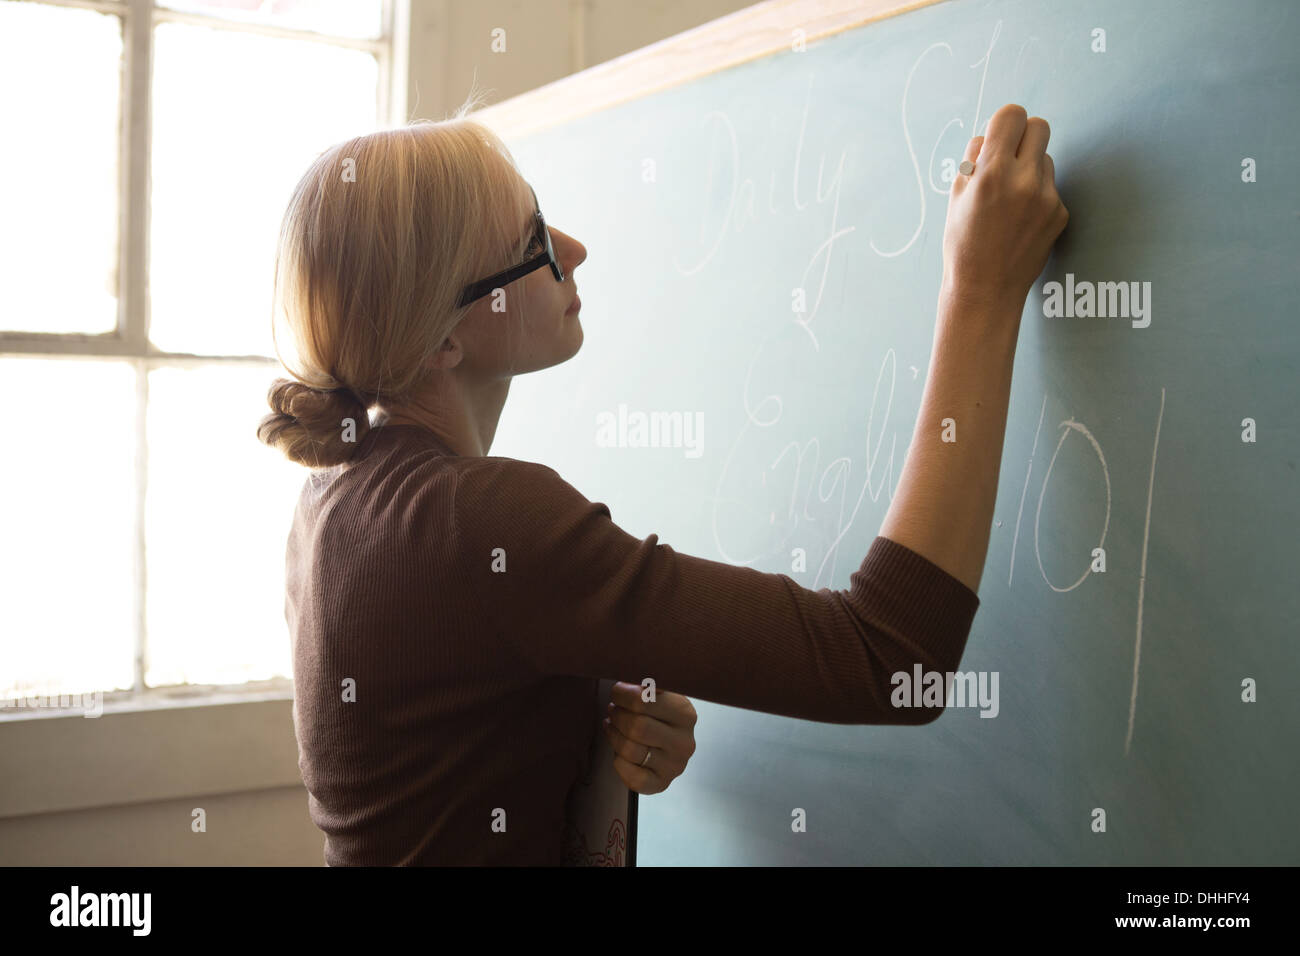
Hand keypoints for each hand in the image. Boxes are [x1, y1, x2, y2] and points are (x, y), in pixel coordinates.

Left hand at [602, 681, 696, 794]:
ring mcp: (675, 766)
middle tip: (613, 709)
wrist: (673, 740)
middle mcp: (685, 743)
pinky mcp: (662, 784)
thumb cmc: (660, 710)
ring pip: (630, 750)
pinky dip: (618, 762)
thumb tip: (631, 673)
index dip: (622, 694)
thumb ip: (647, 682)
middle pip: (636, 727)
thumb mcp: (661, 690)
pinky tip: (618, 750)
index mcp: (686, 714)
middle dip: (617, 715)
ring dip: (613, 734)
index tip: (617, 691)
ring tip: (612, 724)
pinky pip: (632, 778)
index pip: (644, 701)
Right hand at [941, 103, 1068, 315]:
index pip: (1012, 115)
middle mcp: (1023, 180)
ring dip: (1030, 167)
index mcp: (992, 172)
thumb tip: (991, 137)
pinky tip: (1021, 220)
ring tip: (1011, 197)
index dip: (1004, 123)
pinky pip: (1051, 187)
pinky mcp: (1060, 213)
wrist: (984, 289)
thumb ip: (975, 160)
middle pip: (1039, 126)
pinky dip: (1037, 195)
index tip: (999, 136)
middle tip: (1010, 156)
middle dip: (1023, 136)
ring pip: (1046, 158)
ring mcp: (1047, 197)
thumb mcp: (955, 196)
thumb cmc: (963, 243)